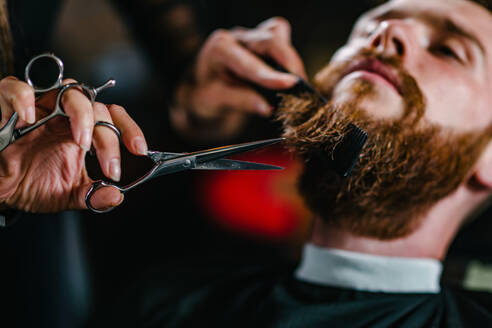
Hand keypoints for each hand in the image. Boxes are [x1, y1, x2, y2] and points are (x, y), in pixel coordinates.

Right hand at [0, 76, 147, 211]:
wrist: (0, 189)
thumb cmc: (33, 183)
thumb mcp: (68, 195)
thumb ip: (92, 195)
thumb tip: (116, 197)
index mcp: (82, 131)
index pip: (113, 118)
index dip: (130, 129)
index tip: (140, 150)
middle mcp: (65, 115)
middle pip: (98, 108)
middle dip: (109, 139)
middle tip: (110, 167)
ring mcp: (39, 107)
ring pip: (70, 90)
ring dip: (82, 115)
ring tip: (81, 142)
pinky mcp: (6, 106)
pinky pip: (14, 88)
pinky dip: (22, 98)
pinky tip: (28, 119)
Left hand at [171, 17, 305, 140]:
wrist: (199, 89)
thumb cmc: (203, 94)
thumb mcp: (213, 102)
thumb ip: (240, 101)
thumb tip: (268, 108)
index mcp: (220, 49)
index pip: (250, 62)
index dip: (271, 75)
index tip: (291, 85)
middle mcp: (236, 38)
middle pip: (269, 40)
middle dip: (289, 62)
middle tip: (302, 88)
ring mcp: (250, 37)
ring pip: (277, 34)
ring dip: (290, 58)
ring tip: (297, 84)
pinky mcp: (261, 42)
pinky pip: (281, 39)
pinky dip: (289, 56)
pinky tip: (290, 76)